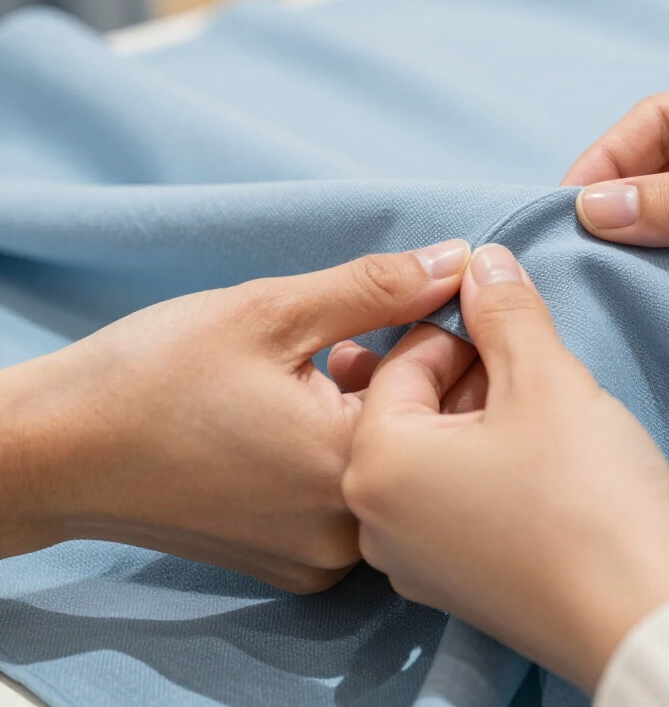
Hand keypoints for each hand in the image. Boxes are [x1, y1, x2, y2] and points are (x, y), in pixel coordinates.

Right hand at [0, 239, 469, 592]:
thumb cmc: (154, 374)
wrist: (55, 450)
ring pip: (383, 460)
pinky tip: (292, 410)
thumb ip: (377, 287)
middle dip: (398, 369)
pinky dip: (336, 446)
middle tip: (343, 338)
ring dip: (364, 405)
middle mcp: (349, 533)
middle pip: (420, 431)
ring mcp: (319, 558)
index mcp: (352, 470)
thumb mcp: (273, 310)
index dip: (430, 331)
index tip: (397, 305)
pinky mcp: (291, 563)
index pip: (446, 388)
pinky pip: (346, 494)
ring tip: (309, 369)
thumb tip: (457, 260)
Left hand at [343, 244, 668, 693]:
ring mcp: (411, 561)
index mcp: (376, 463)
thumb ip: (505, 308)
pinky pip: (450, 498)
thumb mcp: (546, 378)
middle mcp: (374, 520)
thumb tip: (483, 261)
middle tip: (533, 358)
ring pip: (435, 451)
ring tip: (543, 404)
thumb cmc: (587, 497)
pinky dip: (485, 462)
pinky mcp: (452, 585)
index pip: (404, 358)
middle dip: (472, 369)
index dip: (461, 322)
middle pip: (414, 406)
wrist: (644, 621)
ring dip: (482, 414)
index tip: (509, 309)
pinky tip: (538, 456)